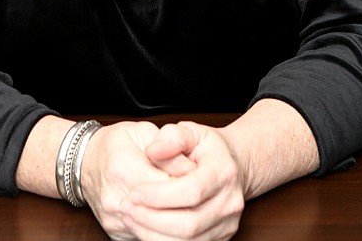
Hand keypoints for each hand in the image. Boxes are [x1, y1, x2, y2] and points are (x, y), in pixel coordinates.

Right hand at [80, 120, 195, 239]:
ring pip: (157, 232)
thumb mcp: (143, 133)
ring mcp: (115, 220)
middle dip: (184, 205)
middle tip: (194, 195)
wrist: (83, 161)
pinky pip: (147, 236)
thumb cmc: (114, 144)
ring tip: (184, 205)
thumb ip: (169, 150)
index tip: (197, 176)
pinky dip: (162, 228)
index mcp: (124, 169)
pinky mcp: (116, 234)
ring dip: (175, 220)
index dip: (187, 183)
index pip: (167, 187)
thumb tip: (191, 169)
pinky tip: (169, 215)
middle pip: (163, 214)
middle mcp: (116, 199)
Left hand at [118, 122, 245, 240]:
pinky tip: (144, 228)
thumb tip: (151, 151)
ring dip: (153, 234)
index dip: (160, 195)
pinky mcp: (219, 239)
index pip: (191, 191)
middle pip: (189, 223)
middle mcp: (229, 202)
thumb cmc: (207, 147)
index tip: (135, 192)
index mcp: (223, 172)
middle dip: (152, 218)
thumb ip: (170, 138)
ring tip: (131, 218)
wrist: (233, 165)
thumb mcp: (190, 131)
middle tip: (127, 207)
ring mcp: (226, 224)